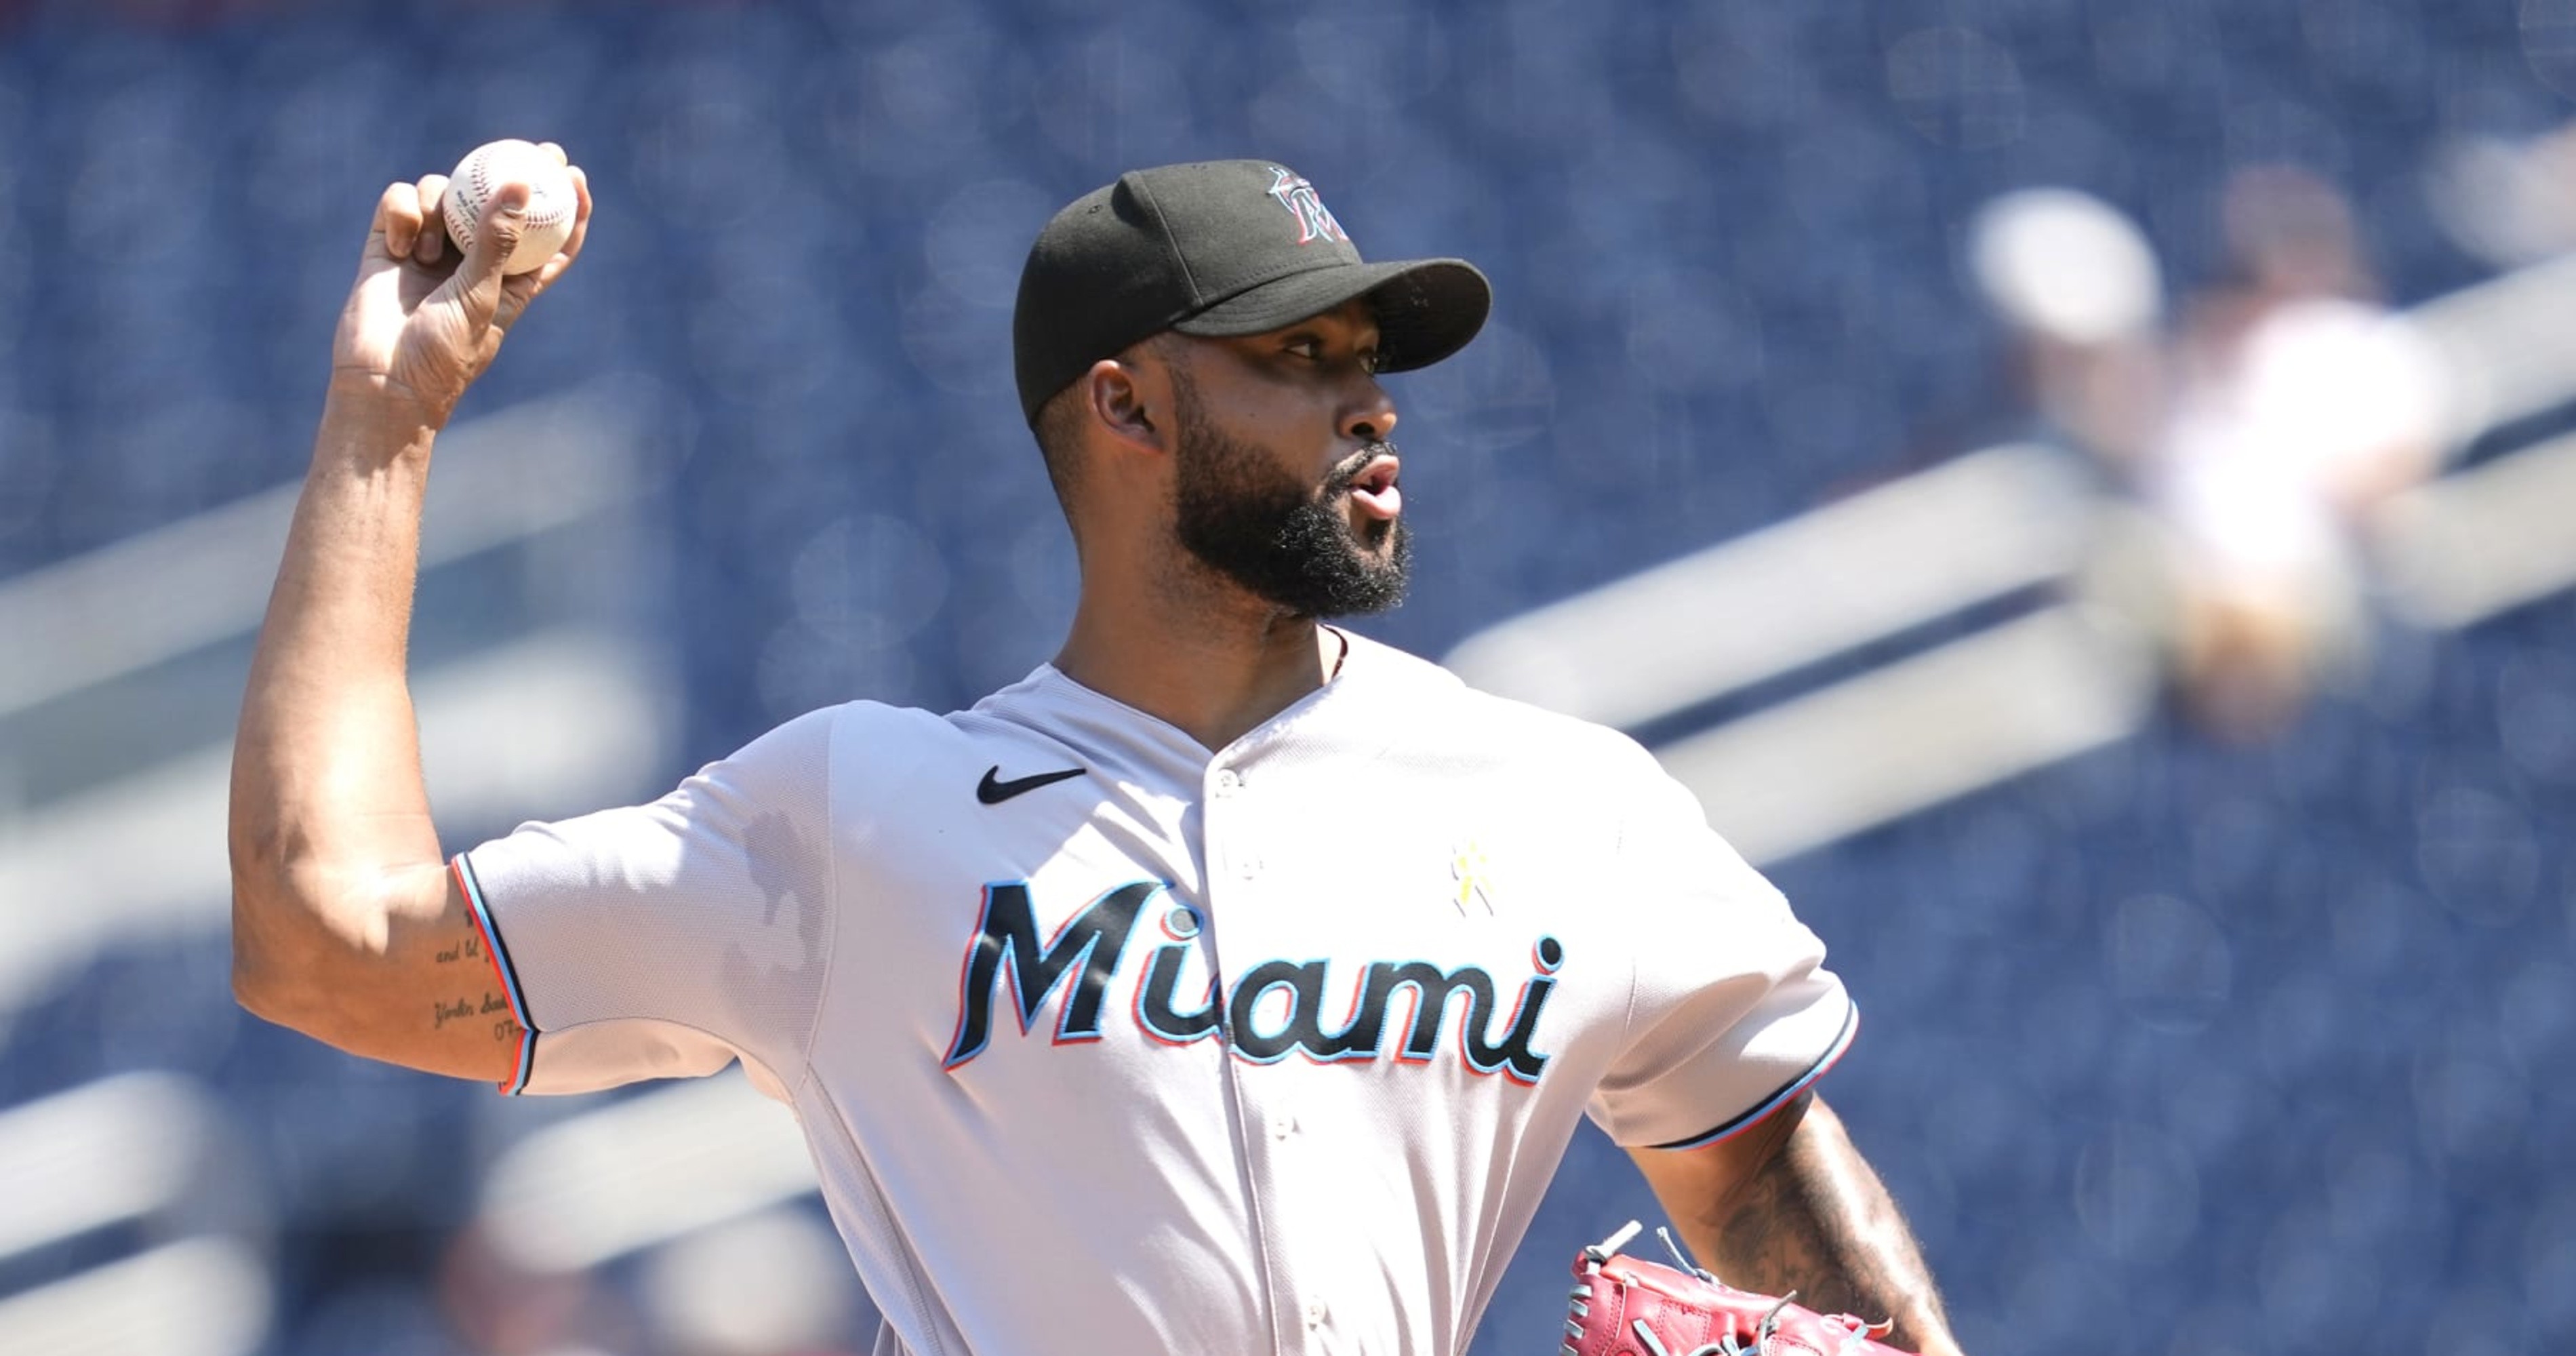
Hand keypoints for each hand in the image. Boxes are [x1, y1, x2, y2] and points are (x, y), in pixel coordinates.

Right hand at [330, 142, 591, 427]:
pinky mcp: (389, 244)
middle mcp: (472, 259)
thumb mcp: (480, 297)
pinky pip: (400, 202)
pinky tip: (399, 249)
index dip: (566, 207)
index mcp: (510, 281)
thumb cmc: (442, 354)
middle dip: (514, 172)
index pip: (548, 239)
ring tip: (428, 253)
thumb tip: (521, 186)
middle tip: (534, 151)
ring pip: (443, 193)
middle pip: (497, 202)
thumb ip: (497, 242)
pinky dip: (402, 213)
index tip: (575, 175)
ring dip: (439, 208)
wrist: (380, 382)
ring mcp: (429, 249)